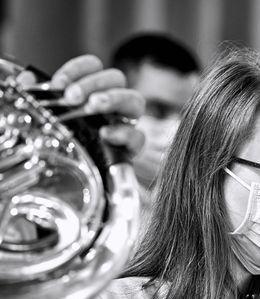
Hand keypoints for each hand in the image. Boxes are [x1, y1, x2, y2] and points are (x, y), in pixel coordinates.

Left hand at [17, 54, 144, 160]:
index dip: (78, 69)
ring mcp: (125, 123)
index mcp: (94, 90)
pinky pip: (139, 136)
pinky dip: (125, 133)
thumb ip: (37, 96)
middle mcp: (113, 103)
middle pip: (116, 78)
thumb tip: (26, 82)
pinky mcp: (131, 147)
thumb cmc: (66, 140)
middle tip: (73, 97)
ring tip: (93, 106)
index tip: (59, 84)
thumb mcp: (47, 114)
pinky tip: (106, 134)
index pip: (94, 66)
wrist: (75, 176)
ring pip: (135, 100)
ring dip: (114, 99)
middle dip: (94, 83)